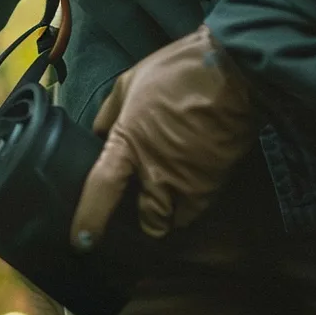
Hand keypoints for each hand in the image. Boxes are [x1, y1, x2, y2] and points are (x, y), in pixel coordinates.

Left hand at [70, 25, 258, 249]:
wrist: (234, 72)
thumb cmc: (177, 73)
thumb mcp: (128, 83)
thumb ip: (110, 114)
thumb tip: (98, 133)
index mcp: (127, 144)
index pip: (101, 189)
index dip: (90, 220)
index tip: (81, 242)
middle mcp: (155, 172)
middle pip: (147, 221)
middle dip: (144, 222)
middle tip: (142, 210)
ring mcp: (187, 181)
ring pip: (175, 220)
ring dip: (169, 215)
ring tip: (167, 200)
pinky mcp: (216, 182)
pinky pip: (199, 207)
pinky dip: (192, 203)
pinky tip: (190, 186)